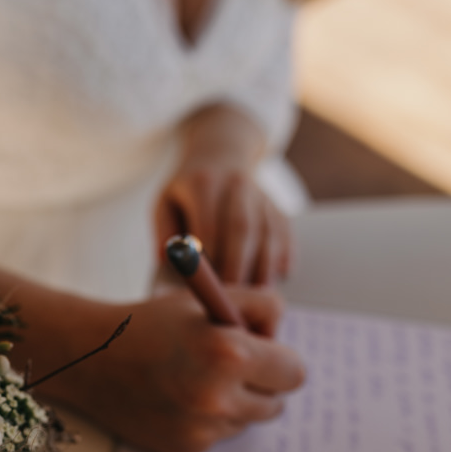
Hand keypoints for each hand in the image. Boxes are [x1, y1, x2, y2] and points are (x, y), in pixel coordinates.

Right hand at [63, 285, 305, 451]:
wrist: (90, 358)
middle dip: (262, 383)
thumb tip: (279, 337)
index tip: (265, 352)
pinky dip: (207, 419)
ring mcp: (201, 430)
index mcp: (229, 353)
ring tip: (196, 377)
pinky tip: (177, 397)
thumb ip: (257, 308)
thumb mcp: (204, 299)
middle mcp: (218, 398)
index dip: (280, 358)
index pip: (295, 372)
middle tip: (234, 365)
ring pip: (247, 421)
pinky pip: (217, 435)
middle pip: (277, 403)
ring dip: (234, 402)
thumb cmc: (147, 324)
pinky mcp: (185, 449)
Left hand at [155, 166, 292, 285]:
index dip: (209, 256)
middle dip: (237, 266)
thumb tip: (167, 263)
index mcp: (203, 184)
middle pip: (242, 229)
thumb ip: (164, 232)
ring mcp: (261, 194)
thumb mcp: (165, 201)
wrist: (221, 154)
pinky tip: (278, 276)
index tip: (207, 284)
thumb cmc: (187, 189)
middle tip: (232, 297)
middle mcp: (236, 185)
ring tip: (255, 295)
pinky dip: (284, 256)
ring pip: (268, 233)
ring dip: (263, 267)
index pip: (209, 224)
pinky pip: (286, 233)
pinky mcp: (278, 206)